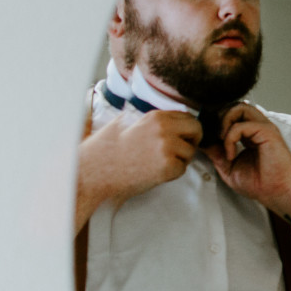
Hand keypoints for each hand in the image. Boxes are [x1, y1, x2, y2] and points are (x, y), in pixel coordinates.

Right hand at [79, 110, 203, 208]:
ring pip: (190, 152)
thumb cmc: (106, 151)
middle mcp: (163, 129)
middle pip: (197, 129)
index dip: (186, 129)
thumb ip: (148, 120)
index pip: (187, 118)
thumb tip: (169, 119)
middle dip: (192, 140)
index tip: (182, 137)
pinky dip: (172, 174)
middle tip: (181, 151)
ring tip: (158, 164)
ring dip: (180, 160)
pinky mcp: (167, 167)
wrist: (94, 174)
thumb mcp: (125, 124)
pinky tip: (154, 174)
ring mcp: (166, 148)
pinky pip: (182, 169)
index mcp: (155, 117)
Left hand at [204, 103, 290, 209]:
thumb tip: (203, 142)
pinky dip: (230, 139)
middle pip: (236, 106)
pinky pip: (241, 125)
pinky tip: (231, 155)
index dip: (218, 123)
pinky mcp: (267, 132)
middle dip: (220, 118)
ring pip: (240, 107)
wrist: (278, 192)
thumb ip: (217, 154)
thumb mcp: (229, 168)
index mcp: (251, 134)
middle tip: (215, 138)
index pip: (233, 115)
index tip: (209, 139)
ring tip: (222, 141)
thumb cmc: (261, 183)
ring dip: (225, 122)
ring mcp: (263, 128)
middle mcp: (258, 127)